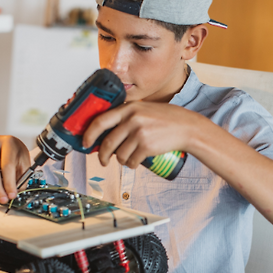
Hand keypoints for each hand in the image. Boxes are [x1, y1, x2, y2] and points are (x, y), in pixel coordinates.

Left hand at [82, 102, 207, 166]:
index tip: (85, 142)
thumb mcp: (143, 110)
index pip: (100, 121)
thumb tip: (105, 133)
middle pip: (107, 142)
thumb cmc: (165, 119)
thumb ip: (126, 116)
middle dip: (102, 155)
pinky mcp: (147, 146)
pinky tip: (136, 161)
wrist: (186, 127)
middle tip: (102, 160)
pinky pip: (131, 161)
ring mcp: (140, 133)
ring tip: (127, 158)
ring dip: (121, 160)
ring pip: (119, 154)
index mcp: (129, 108)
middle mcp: (132, 119)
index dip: (89, 134)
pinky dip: (131, 164)